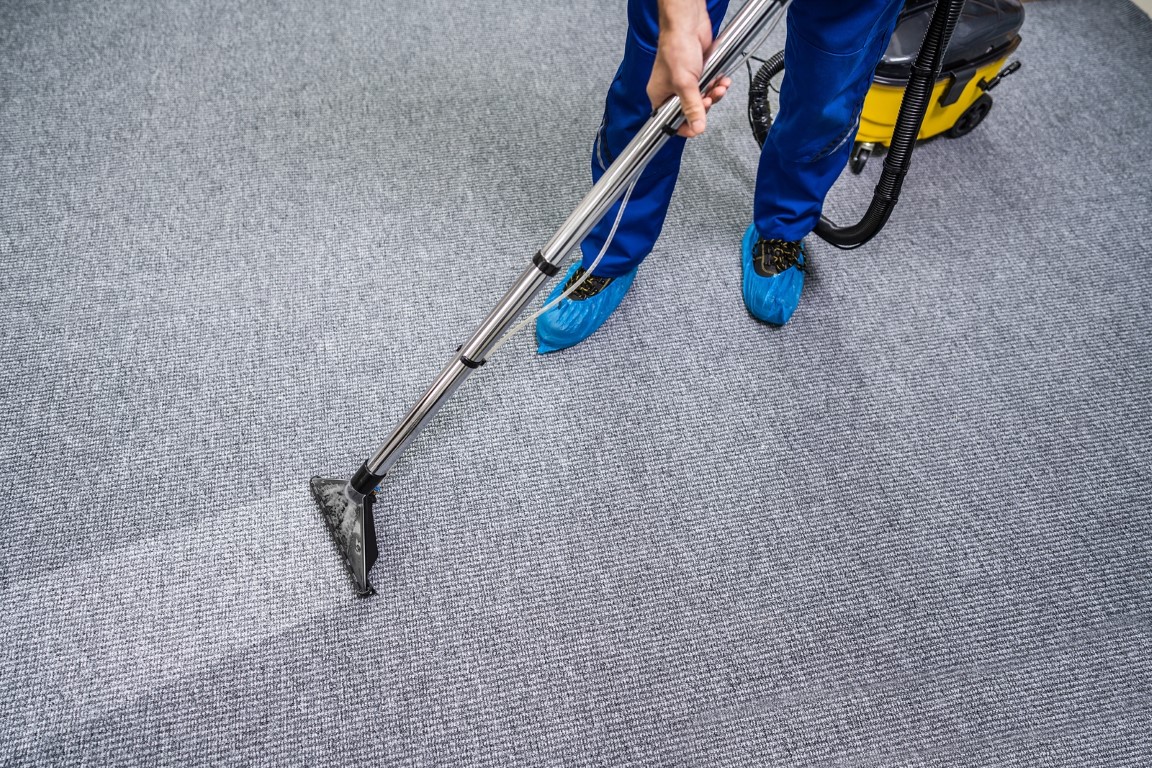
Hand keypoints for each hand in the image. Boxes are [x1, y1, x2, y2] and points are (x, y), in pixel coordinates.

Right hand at [648, 1, 731, 137]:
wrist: (687, 24)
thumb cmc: (676, 48)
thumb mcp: (685, 84)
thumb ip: (692, 107)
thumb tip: (697, 127)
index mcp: (660, 96)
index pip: (670, 121)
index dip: (685, 126)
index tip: (697, 126)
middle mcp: (671, 90)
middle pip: (690, 110)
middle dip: (704, 105)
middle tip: (708, 98)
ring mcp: (685, 81)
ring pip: (703, 98)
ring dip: (714, 94)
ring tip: (719, 87)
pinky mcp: (698, 73)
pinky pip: (709, 86)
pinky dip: (717, 84)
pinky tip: (721, 79)